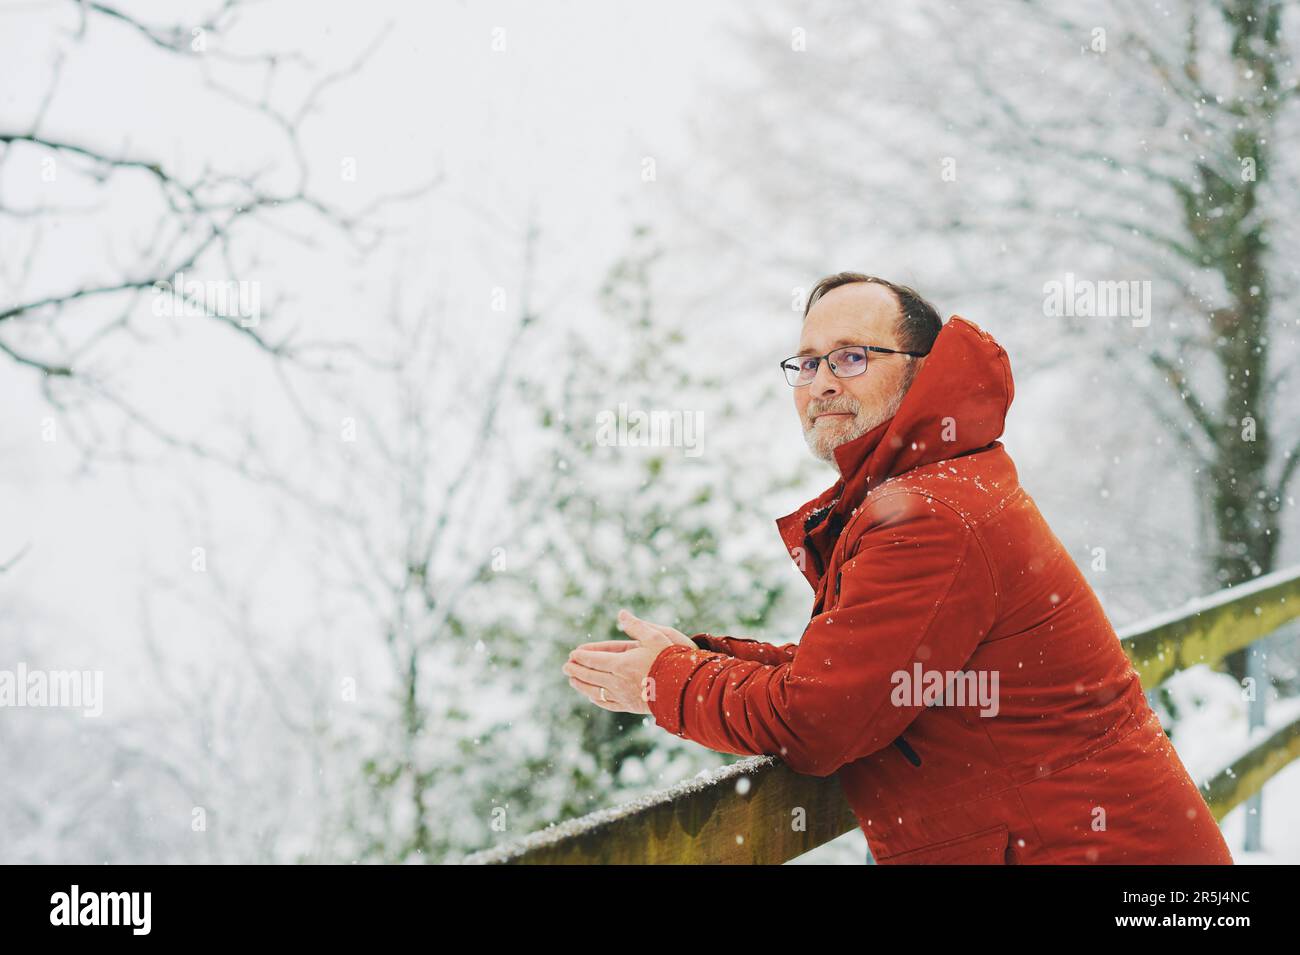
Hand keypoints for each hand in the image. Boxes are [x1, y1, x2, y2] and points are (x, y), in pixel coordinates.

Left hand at [563, 609, 694, 712]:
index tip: (572, 654)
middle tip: (566, 667)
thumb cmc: (670, 659)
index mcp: (621, 663)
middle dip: (576, 670)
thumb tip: (621, 613)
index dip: (582, 657)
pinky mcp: (630, 706)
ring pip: (595, 691)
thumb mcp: (655, 636)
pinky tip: (592, 696)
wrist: (684, 687)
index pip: (594, 660)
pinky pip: (608, 703)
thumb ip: (636, 626)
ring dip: (582, 685)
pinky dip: (596, 699)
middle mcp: (618, 681)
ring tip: (573, 681)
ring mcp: (623, 695)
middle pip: (591, 676)